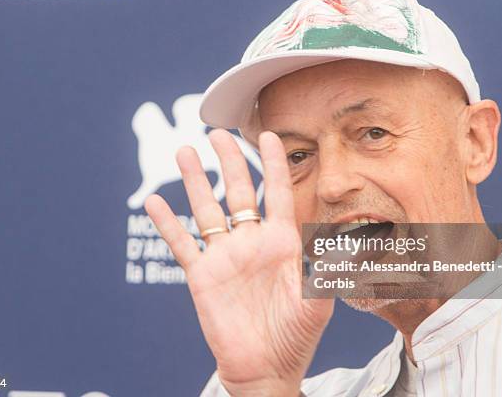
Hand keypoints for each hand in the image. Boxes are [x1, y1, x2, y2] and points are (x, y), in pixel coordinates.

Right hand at [145, 130, 333, 395]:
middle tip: (217, 133)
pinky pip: (182, 244)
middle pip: (238, 191)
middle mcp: (252, 243)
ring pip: (207, 209)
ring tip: (185, 151)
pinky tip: (155, 202)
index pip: (278, 193)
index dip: (273, 164)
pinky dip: (167, 224)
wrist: (266, 367)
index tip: (268, 135)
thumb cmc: (296, 336)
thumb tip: (346, 240)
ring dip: (195, 181)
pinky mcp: (202, 276)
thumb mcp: (318, 302)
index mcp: (282, 243)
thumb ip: (327, 270)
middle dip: (229, 161)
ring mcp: (225, 257)